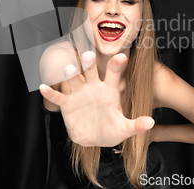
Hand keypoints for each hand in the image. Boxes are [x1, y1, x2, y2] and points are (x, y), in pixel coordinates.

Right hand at [39, 51, 154, 146]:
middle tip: (89, 55)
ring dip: (70, 73)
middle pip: (91, 70)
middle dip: (89, 62)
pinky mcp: (67, 103)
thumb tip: (150, 122)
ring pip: (74, 79)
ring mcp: (79, 93)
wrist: (93, 138)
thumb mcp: (124, 129)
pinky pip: (58, 96)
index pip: (114, 74)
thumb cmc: (111, 130)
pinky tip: (43, 87)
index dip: (117, 65)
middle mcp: (93, 86)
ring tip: (68, 68)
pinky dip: (50, 92)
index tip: (121, 56)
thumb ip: (136, 125)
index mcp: (109, 90)